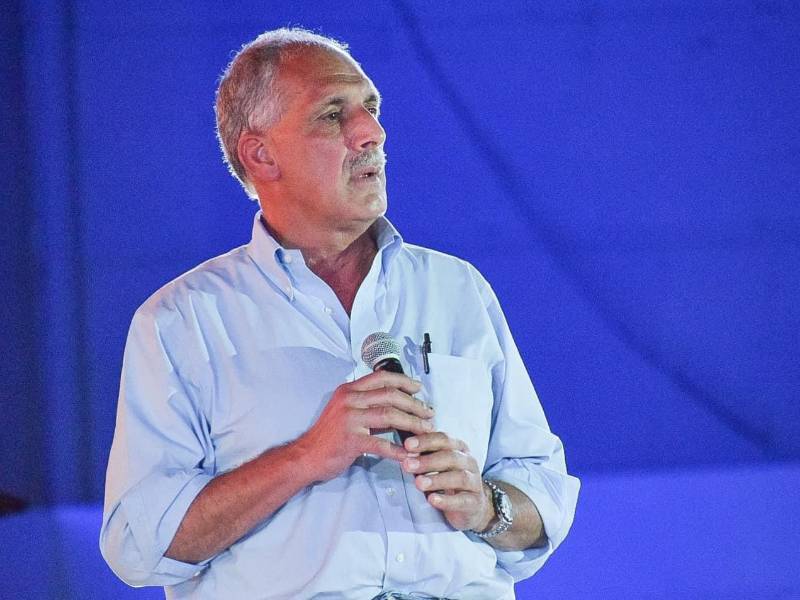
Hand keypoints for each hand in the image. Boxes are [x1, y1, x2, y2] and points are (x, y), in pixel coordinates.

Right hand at [298, 371, 434, 481]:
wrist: (306, 456)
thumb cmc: (329, 435)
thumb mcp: (345, 411)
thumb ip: (368, 405)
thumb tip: (398, 404)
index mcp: (348, 390)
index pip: (381, 377)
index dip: (403, 380)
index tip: (419, 387)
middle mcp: (349, 400)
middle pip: (390, 394)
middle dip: (414, 403)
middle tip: (429, 412)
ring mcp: (350, 419)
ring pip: (390, 415)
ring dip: (412, 423)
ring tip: (426, 429)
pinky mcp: (351, 440)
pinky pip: (381, 444)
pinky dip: (398, 450)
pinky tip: (410, 455)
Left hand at [401, 432, 492, 531]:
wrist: (471, 506)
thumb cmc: (447, 479)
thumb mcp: (435, 464)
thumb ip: (421, 455)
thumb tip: (401, 449)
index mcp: (459, 448)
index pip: (443, 439)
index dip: (425, 441)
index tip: (407, 445)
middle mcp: (469, 462)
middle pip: (450, 457)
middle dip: (427, 461)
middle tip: (407, 465)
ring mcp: (474, 482)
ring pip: (459, 477)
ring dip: (437, 479)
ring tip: (418, 483)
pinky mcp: (475, 502)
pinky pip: (462, 500)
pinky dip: (447, 500)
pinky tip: (432, 500)